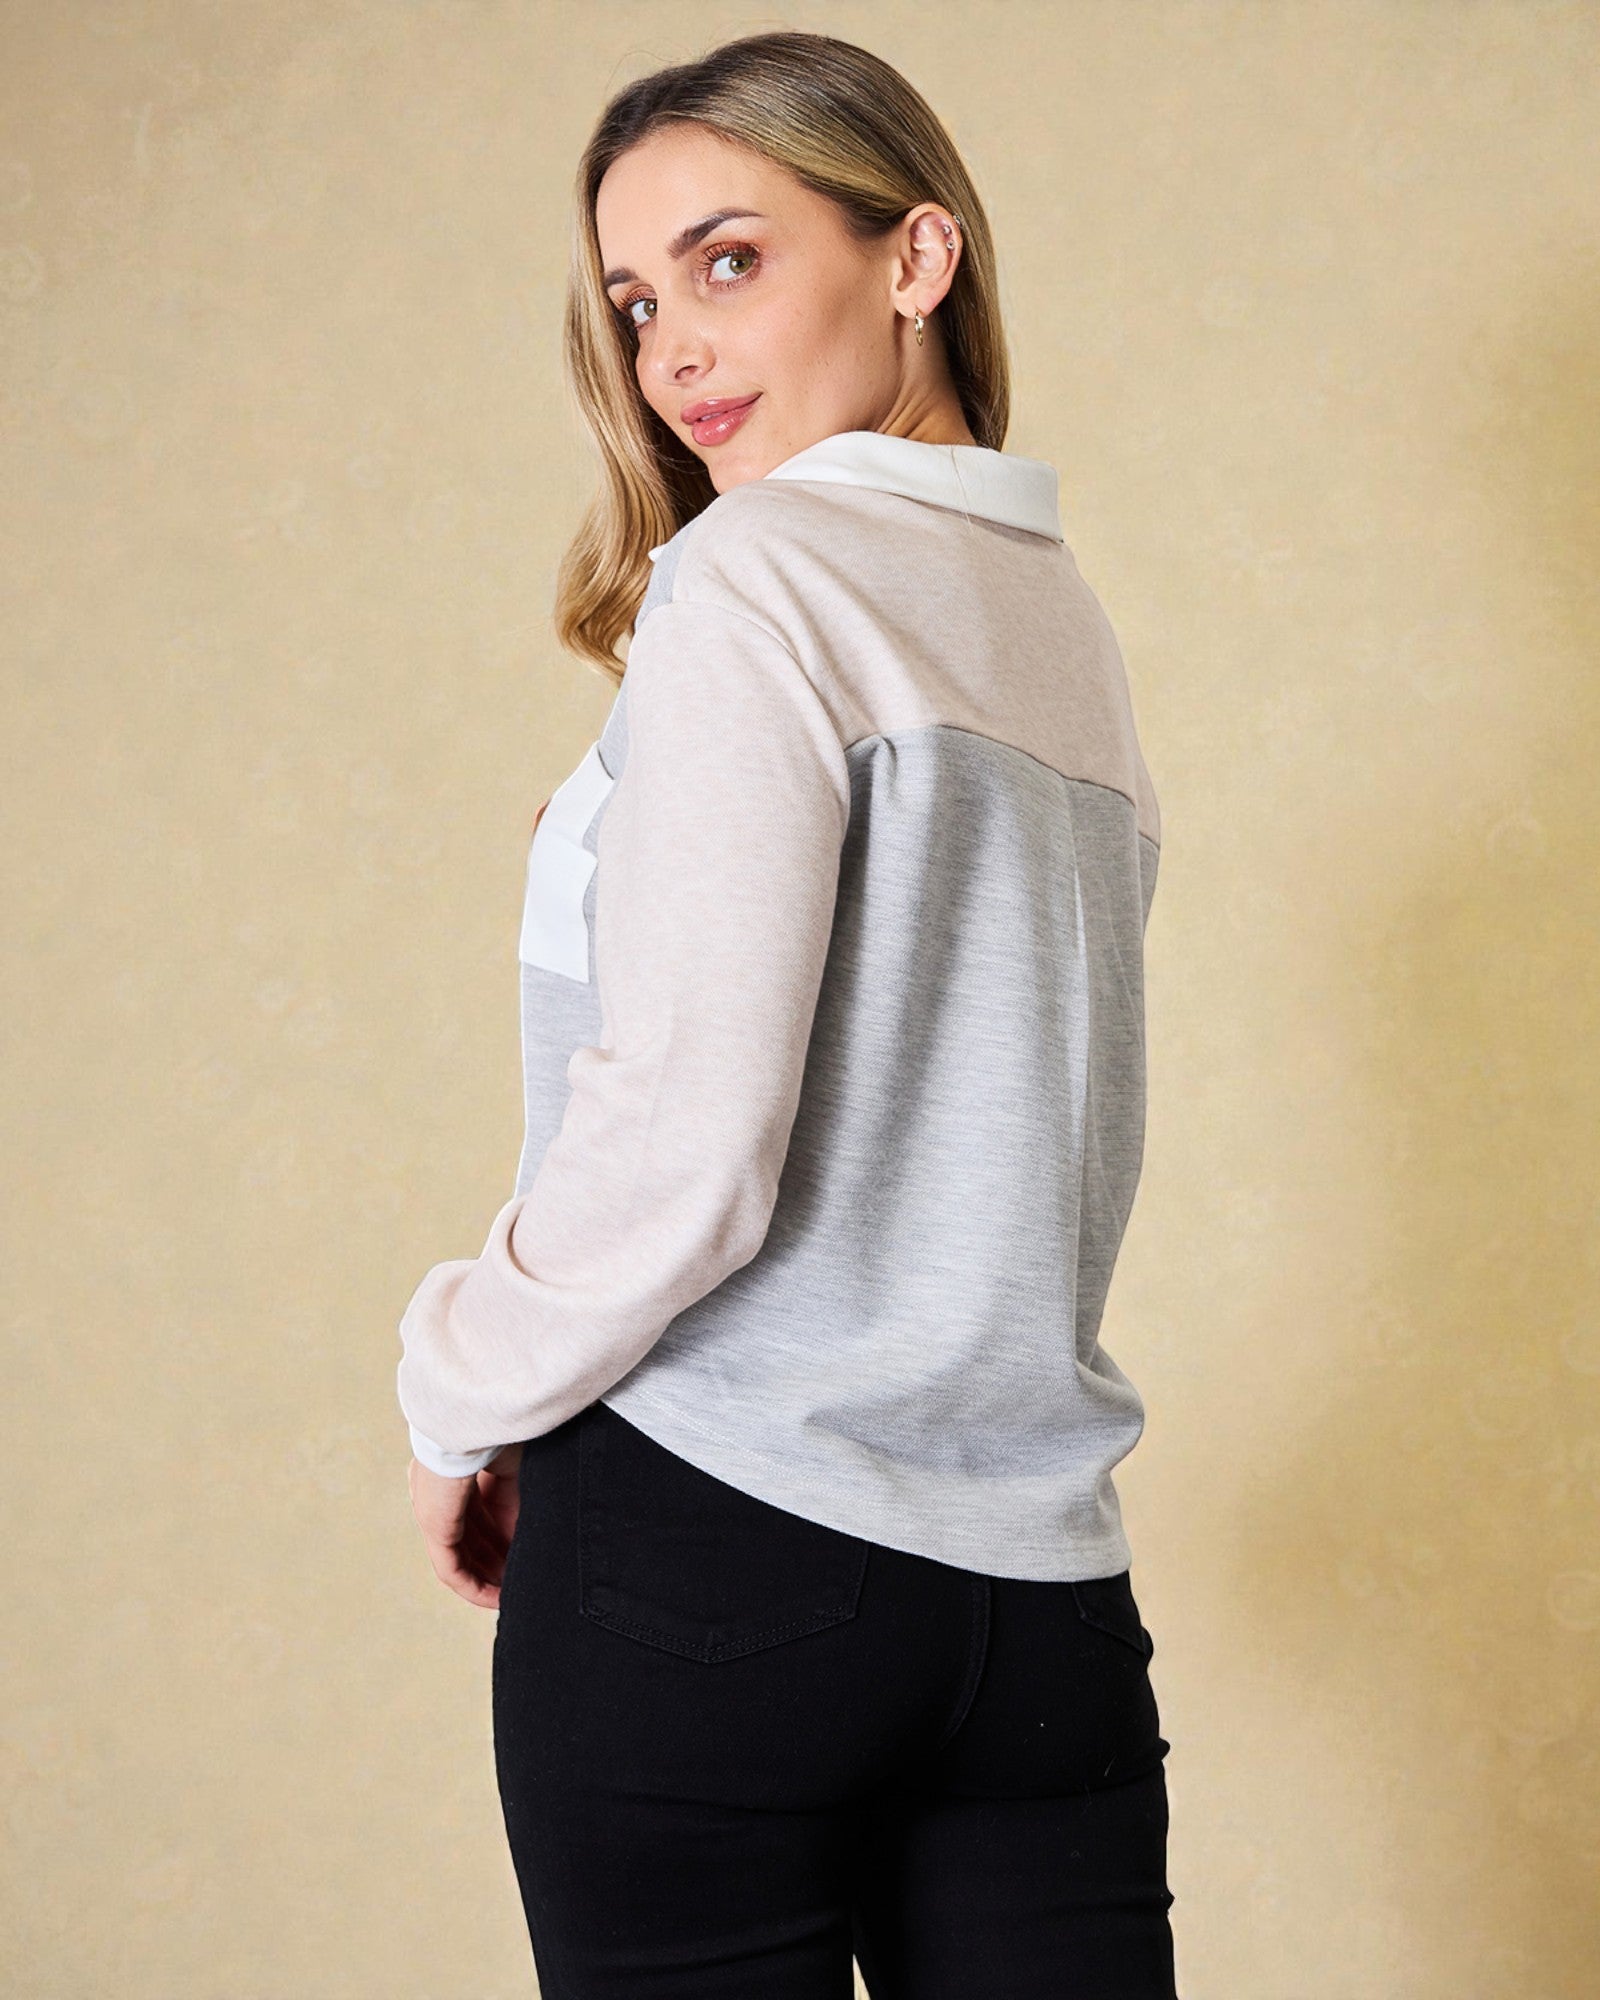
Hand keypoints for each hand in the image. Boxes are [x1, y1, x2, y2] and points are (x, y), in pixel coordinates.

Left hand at [408, 1440, 523, 1608]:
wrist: (481, 1414)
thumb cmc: (501, 1431)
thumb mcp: (516, 1474)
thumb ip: (517, 1504)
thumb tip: (525, 1538)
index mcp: (454, 1468)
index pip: (477, 1512)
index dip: (502, 1537)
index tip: (522, 1554)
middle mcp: (436, 1491)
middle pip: (468, 1538)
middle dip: (496, 1563)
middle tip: (520, 1581)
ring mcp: (432, 1509)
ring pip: (460, 1557)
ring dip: (486, 1579)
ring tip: (510, 1595)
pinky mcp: (435, 1525)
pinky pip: (452, 1569)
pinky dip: (474, 1587)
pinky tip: (495, 1598)